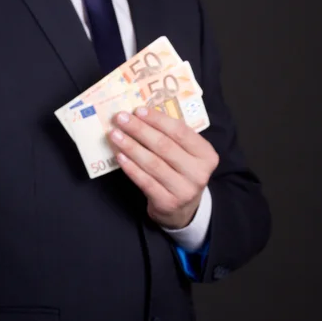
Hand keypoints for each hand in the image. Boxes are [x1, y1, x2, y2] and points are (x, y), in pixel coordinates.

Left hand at [108, 106, 217, 228]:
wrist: (183, 210)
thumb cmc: (180, 173)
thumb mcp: (186, 155)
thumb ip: (171, 137)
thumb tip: (140, 115)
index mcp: (206, 155)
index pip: (180, 131)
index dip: (157, 120)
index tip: (137, 110)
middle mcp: (198, 172)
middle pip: (164, 146)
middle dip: (139, 130)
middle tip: (120, 118)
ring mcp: (184, 189)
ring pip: (153, 163)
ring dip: (130, 147)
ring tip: (115, 135)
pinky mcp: (167, 202)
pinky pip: (145, 181)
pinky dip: (131, 168)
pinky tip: (120, 156)